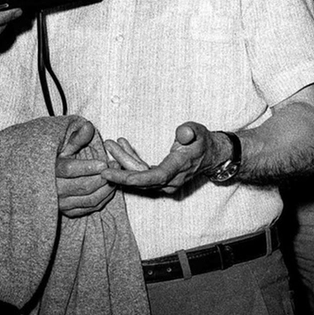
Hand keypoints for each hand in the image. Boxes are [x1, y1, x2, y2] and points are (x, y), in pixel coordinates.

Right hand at [56, 119, 115, 217]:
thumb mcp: (63, 149)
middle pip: (84, 186)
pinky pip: (91, 208)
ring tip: (116, 176)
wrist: (42, 184)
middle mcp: (55, 191)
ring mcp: (62, 204)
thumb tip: (88, 125)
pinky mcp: (70, 213)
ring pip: (90, 199)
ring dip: (107, 188)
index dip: (88, 167)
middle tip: (116, 166)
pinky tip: (110, 187)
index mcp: (51, 172)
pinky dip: (104, 198)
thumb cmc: (56, 162)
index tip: (104, 162)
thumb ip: (77, 138)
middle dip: (103, 176)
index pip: (70, 170)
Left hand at [100, 122, 215, 194]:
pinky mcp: (160, 180)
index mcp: (179, 168)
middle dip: (121, 169)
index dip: (133, 178)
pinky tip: (122, 147)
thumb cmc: (202, 141)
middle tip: (102, 161)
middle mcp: (171, 180)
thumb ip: (189, 132)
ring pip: (139, 176)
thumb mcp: (198, 131)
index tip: (113, 175)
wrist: (210, 154)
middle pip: (141, 179)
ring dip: (123, 162)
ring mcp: (166, 183)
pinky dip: (131, 161)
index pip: (154, 177)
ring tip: (110, 145)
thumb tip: (183, 133)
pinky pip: (142, 173)